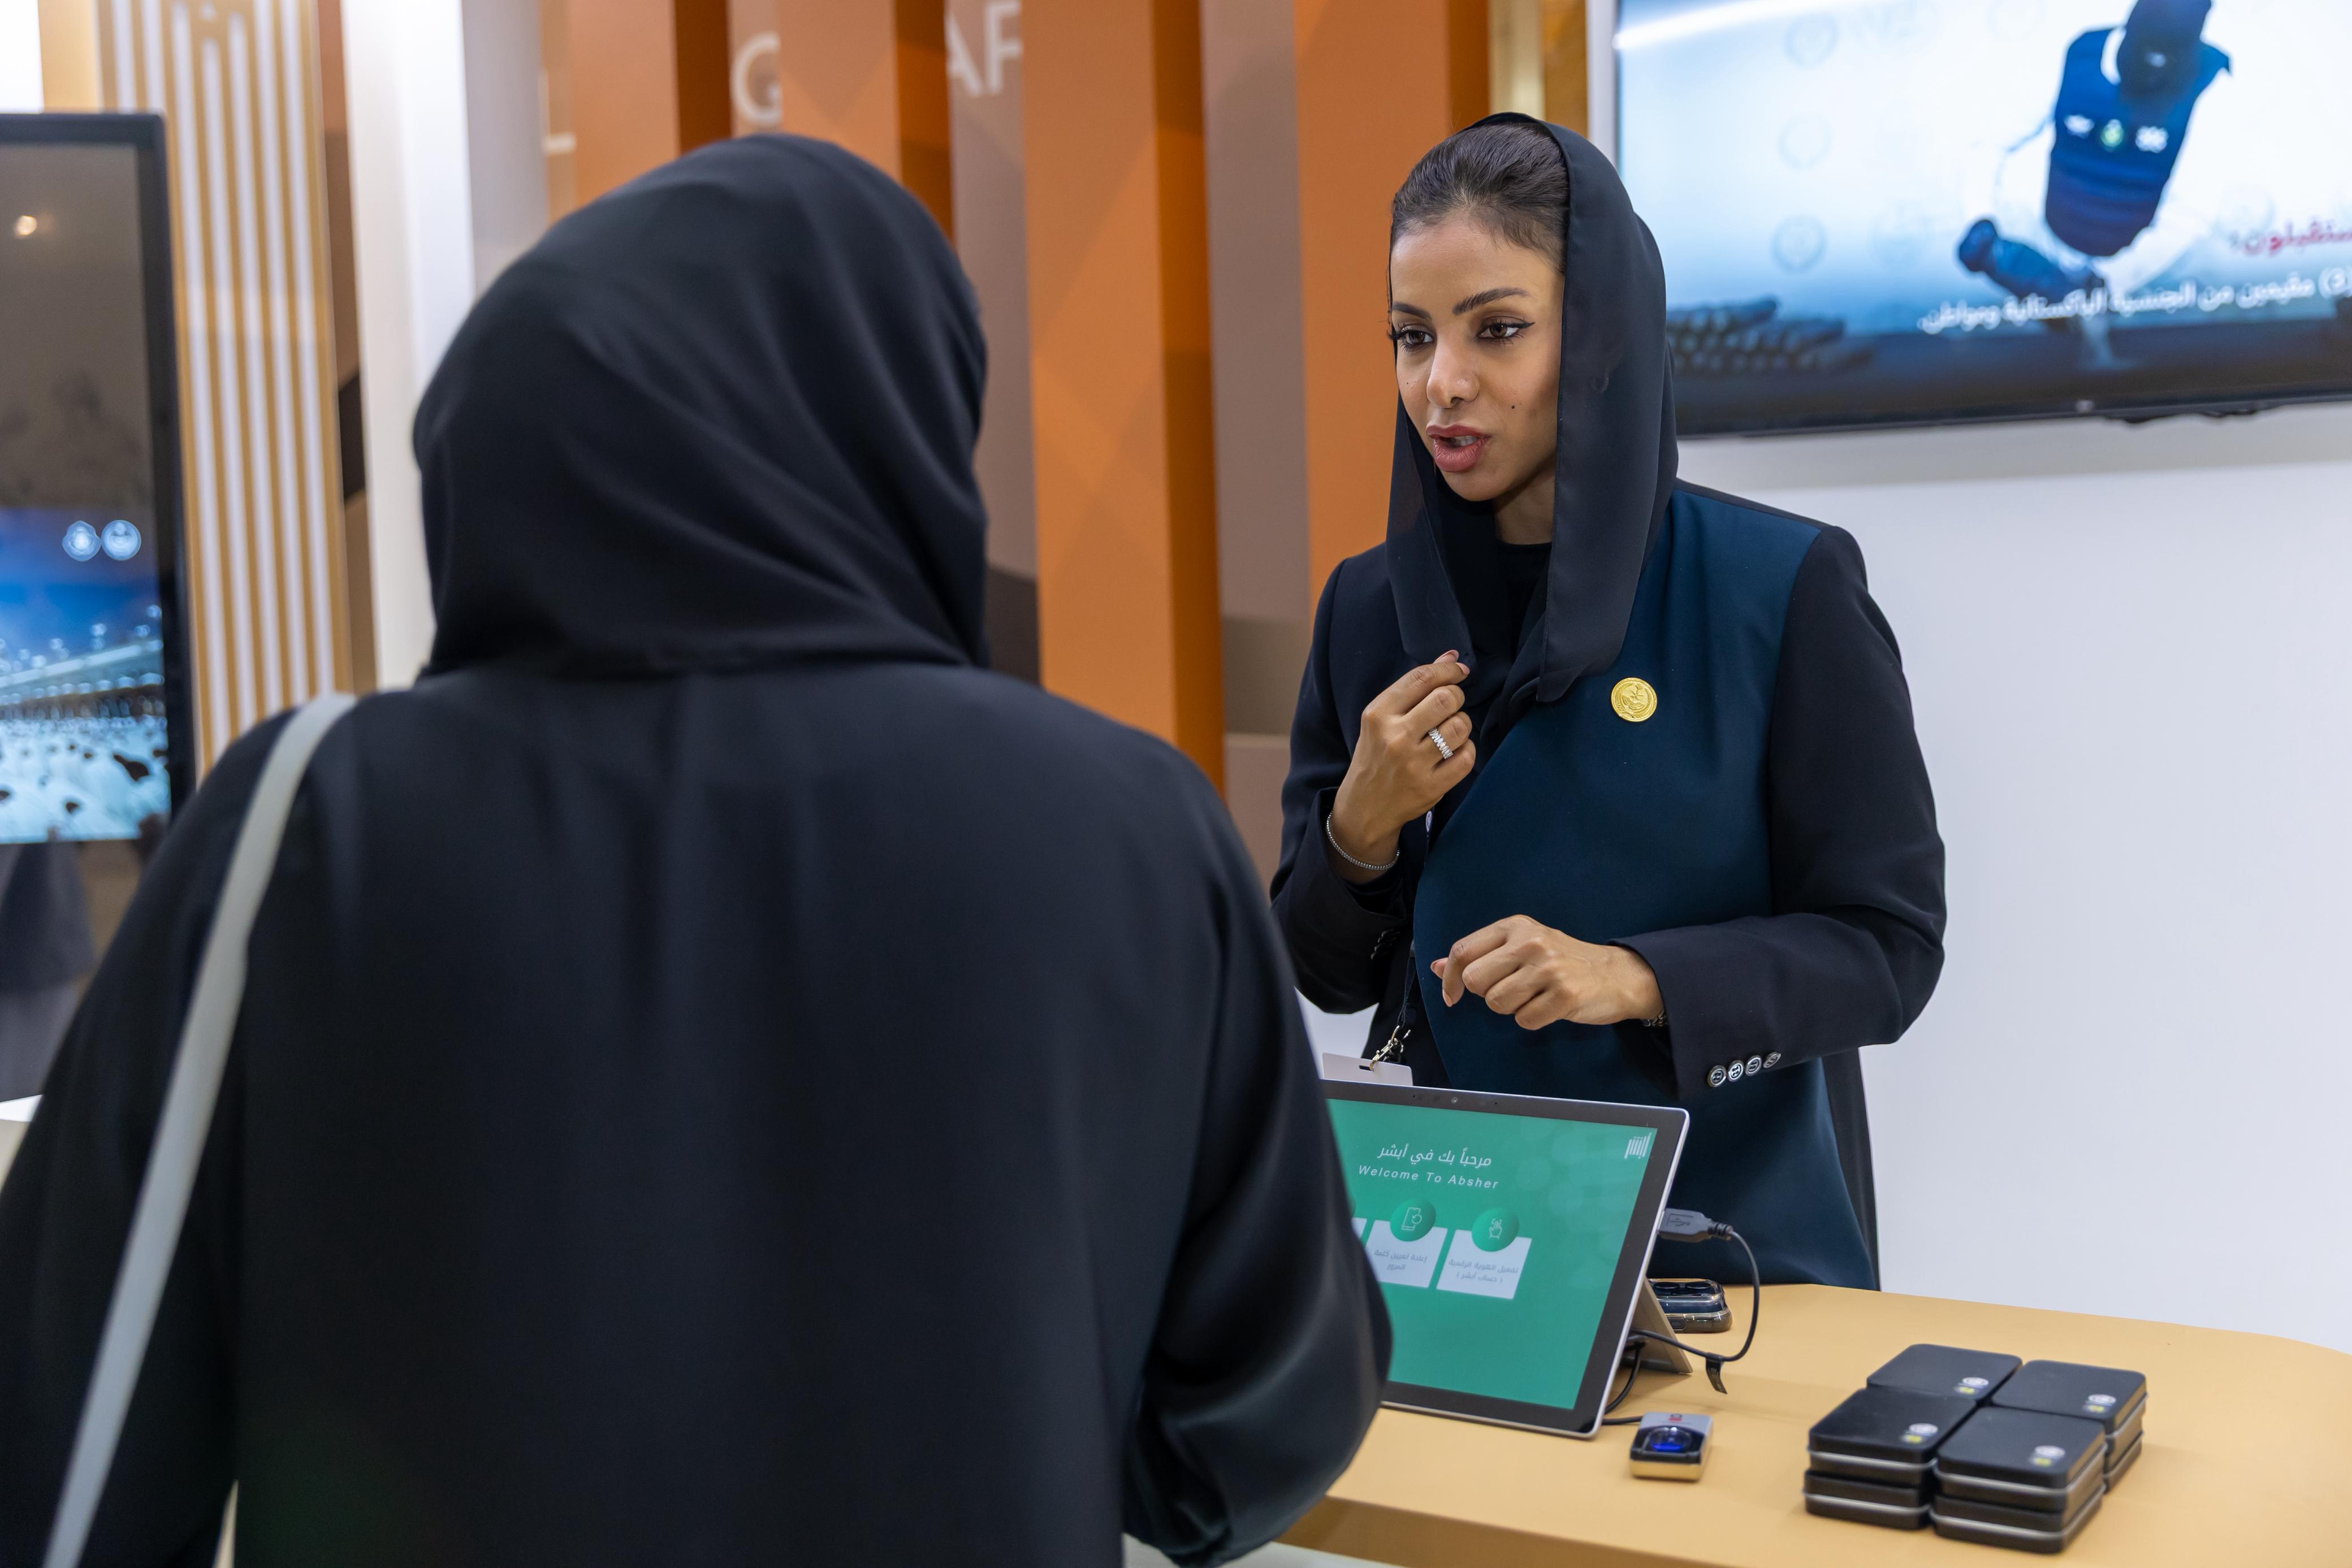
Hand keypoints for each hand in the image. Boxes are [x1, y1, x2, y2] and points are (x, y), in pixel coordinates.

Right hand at [1326, 653, 1474, 880]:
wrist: (1364, 807)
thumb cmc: (1375, 756)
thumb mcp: (1381, 719)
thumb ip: (1413, 689)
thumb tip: (1451, 657)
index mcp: (1378, 714)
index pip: (1422, 678)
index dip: (1448, 670)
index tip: (1460, 672)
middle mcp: (1395, 737)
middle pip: (1446, 699)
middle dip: (1457, 696)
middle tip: (1452, 705)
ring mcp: (1413, 763)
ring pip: (1460, 726)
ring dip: (1462, 724)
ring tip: (1451, 731)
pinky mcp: (1431, 786)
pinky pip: (1466, 756)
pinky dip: (1466, 750)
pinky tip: (1454, 752)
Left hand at [1430, 916, 1662, 1029]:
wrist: (1616, 974)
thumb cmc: (1561, 961)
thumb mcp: (1520, 946)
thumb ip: (1479, 955)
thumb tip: (1434, 967)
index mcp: (1514, 926)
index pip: (1462, 951)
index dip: (1449, 978)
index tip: (1451, 996)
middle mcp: (1530, 942)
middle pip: (1475, 981)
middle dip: (1487, 994)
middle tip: (1512, 990)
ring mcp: (1548, 968)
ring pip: (1497, 1003)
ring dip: (1512, 1008)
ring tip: (1534, 996)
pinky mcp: (1564, 995)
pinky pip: (1524, 1020)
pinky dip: (1533, 1020)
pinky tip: (1549, 1006)